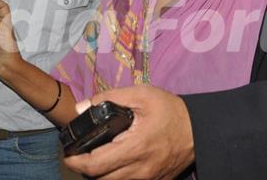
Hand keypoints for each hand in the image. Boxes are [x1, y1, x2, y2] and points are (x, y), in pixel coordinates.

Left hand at [64, 85, 194, 179]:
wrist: (199, 129)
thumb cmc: (170, 110)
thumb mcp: (141, 95)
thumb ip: (110, 98)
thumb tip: (81, 107)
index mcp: (135, 146)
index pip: (95, 165)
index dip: (76, 161)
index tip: (68, 153)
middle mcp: (140, 169)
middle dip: (84, 168)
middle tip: (79, 154)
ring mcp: (148, 179)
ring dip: (99, 175)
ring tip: (96, 158)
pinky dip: (116, 177)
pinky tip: (115, 163)